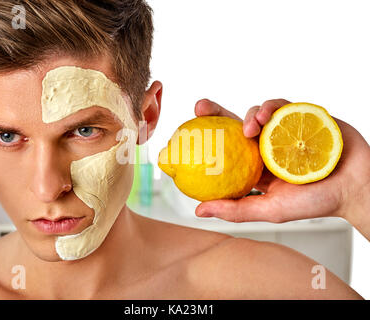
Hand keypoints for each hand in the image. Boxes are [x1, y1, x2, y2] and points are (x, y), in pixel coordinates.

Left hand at [194, 98, 369, 239]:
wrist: (354, 187)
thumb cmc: (315, 202)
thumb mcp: (270, 209)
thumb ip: (236, 209)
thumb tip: (199, 211)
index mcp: (253, 165)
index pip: (224, 149)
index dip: (205, 139)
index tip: (186, 133)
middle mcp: (264, 146)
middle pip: (233, 125)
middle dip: (215, 112)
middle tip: (200, 107)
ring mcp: (281, 130)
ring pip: (256, 114)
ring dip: (248, 114)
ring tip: (250, 125)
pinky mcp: (300, 116)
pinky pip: (281, 106)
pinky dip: (271, 106)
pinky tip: (268, 115)